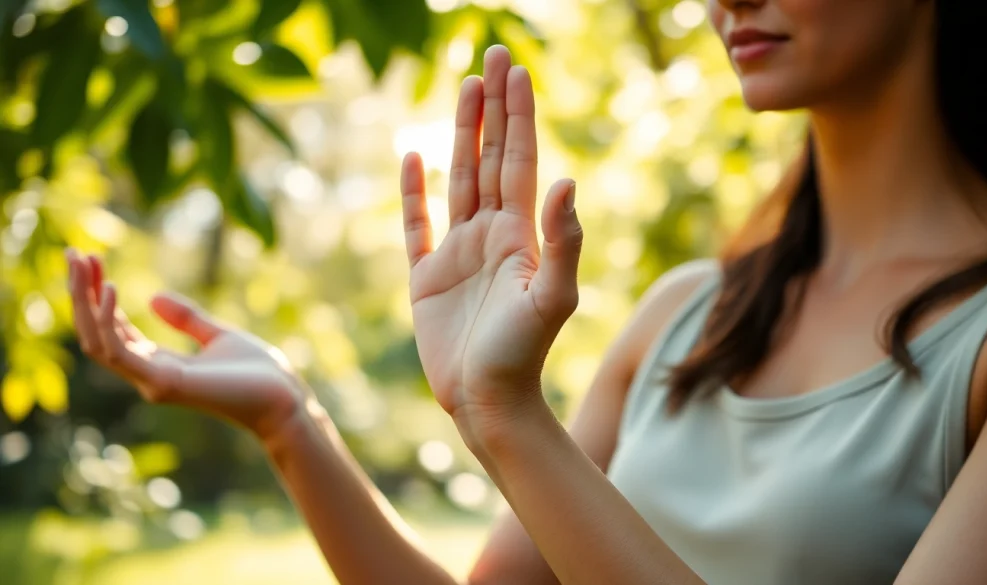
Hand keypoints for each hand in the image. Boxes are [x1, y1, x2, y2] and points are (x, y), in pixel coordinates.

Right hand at [66, 249, 307, 442]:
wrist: (284, 397)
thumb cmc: (258, 373)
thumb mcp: (217, 335)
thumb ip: (186, 318)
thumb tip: (153, 297)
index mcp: (159, 363)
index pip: (112, 329)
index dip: (96, 296)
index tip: (89, 260)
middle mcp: (148, 375)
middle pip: (96, 333)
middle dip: (81, 293)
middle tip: (72, 252)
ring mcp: (153, 382)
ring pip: (97, 342)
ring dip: (85, 302)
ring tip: (84, 262)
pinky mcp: (165, 383)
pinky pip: (121, 352)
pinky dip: (109, 320)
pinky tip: (111, 288)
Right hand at [400, 46, 583, 430]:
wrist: (488, 401)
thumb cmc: (523, 356)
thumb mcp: (552, 299)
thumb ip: (562, 242)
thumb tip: (568, 181)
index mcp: (520, 234)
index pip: (519, 159)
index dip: (518, 115)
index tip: (515, 70)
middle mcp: (490, 234)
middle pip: (490, 157)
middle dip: (491, 107)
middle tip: (491, 56)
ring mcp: (457, 252)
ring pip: (457, 178)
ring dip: (460, 133)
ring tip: (464, 88)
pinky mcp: (426, 277)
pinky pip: (416, 224)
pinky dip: (413, 191)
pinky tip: (412, 156)